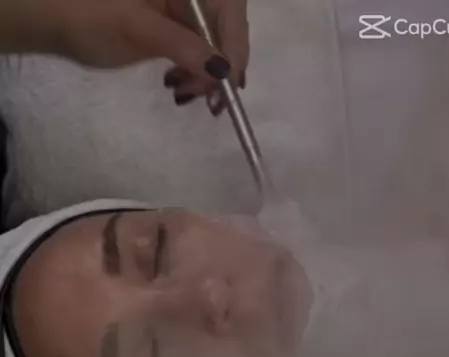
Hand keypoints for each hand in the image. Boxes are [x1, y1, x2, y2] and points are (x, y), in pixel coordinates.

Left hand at [0, 0, 247, 84]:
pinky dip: (193, 72)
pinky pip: (197, 51)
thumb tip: (223, 70)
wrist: (58, 20)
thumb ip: (184, 46)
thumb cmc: (93, 16)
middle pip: (225, 27)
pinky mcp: (174, 28)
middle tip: (208, 100)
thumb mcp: (140, 30)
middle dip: (220, 65)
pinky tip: (177, 85)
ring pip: (213, 44)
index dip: (236, 43)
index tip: (231, 80)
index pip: (229, 7)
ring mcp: (182, 9)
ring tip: (182, 93)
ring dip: (206, 74)